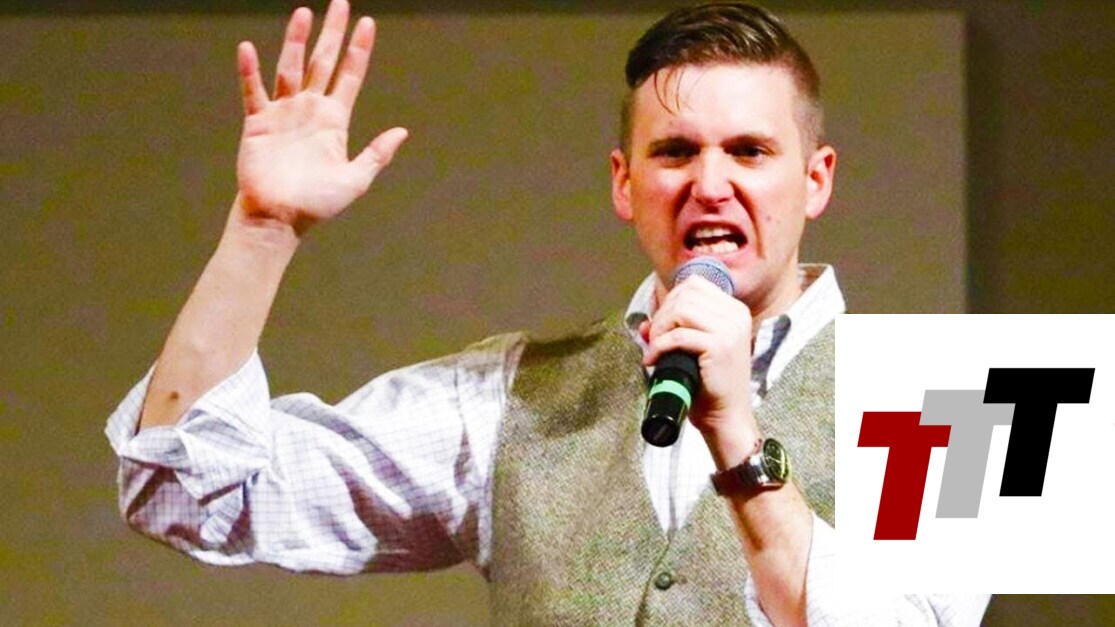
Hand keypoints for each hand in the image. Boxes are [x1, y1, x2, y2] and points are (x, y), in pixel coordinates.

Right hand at [234, 0, 407, 232]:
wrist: (280, 219)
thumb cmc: (317, 204)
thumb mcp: (355, 180)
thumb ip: (377, 154)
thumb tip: (402, 131)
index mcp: (334, 120)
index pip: (350, 75)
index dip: (359, 50)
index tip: (368, 23)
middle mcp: (310, 109)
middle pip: (322, 62)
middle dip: (332, 33)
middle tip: (340, 3)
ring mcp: (283, 113)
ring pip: (290, 68)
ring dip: (296, 41)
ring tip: (303, 13)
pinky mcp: (258, 122)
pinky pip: (254, 91)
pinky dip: (250, 71)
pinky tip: (248, 48)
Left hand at [642, 276, 757, 439]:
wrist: (726, 416)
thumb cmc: (709, 384)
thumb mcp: (691, 350)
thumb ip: (671, 331)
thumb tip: (644, 324)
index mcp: (734, 310)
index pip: (694, 284)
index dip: (670, 301)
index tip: (662, 325)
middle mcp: (736, 315)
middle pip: (685, 294)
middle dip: (662, 315)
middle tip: (655, 340)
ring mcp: (730, 330)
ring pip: (681, 310)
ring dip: (661, 328)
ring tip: (656, 348)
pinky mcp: (720, 346)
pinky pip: (679, 335)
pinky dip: (660, 346)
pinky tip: (654, 359)